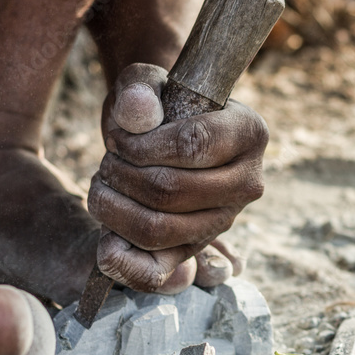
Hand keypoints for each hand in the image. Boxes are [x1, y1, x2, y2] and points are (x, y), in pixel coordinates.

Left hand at [87, 63, 267, 292]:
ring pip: (158, 229)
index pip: (191, 146)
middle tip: (107, 162)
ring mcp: (224, 221)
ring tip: (104, 186)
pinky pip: (158, 272)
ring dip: (113, 208)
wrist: (162, 134)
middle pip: (171, 191)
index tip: (119, 138)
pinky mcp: (195, 249)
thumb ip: (139, 88)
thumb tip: (136, 112)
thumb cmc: (159, 105)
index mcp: (250, 133)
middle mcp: (247, 183)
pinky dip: (125, 262)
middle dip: (121, 175)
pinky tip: (106, 241)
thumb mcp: (147, 82)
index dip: (141, 145)